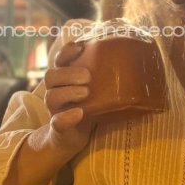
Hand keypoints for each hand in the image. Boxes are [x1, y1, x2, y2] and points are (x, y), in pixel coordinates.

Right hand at [43, 40, 93, 156]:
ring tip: (86, 92)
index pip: (59, 60)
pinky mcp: (58, 128)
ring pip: (51, 97)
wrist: (73, 137)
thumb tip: (134, 62)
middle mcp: (55, 91)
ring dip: (68, 92)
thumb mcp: (95, 90)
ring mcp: (55, 110)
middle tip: (88, 77)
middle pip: (51, 76)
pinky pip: (57, 121)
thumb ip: (103, 76)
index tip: (80, 48)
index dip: (66, 52)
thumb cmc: (89, 107)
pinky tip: (79, 112)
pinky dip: (67, 117)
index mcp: (63, 79)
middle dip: (69, 74)